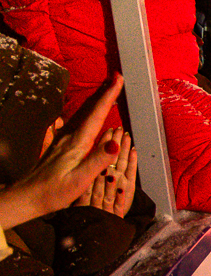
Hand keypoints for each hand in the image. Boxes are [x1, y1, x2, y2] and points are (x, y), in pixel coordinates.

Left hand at [0, 74, 126, 226]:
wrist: (27, 197)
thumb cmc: (53, 192)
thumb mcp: (79, 180)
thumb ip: (98, 160)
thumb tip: (115, 142)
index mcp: (77, 143)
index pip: (96, 115)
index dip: (109, 96)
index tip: (118, 79)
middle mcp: (70, 137)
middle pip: (89, 110)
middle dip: (104, 92)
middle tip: (116, 77)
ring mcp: (63, 140)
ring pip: (83, 115)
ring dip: (97, 101)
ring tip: (107, 91)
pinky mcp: (60, 146)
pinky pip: (78, 123)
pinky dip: (88, 113)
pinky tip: (89, 114)